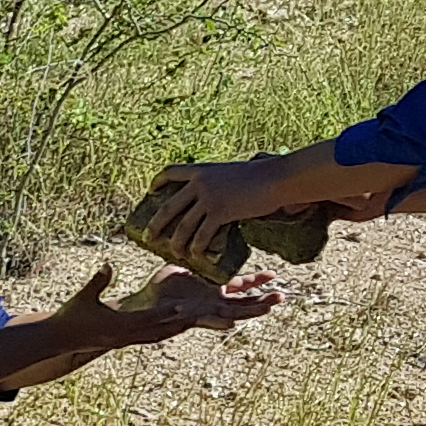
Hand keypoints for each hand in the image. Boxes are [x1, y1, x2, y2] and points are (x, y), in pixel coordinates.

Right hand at [47, 263, 281, 353]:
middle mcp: (170, 323)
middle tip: (271, 306)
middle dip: (244, 312)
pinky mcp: (175, 309)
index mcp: (151, 323)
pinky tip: (253, 285)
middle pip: (215, 318)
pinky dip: (232, 294)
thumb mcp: (84, 301)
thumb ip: (97, 283)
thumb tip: (105, 265)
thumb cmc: (79, 318)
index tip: (230, 320)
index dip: (206, 319)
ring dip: (248, 303)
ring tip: (277, 295)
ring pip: (220, 310)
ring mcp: (175, 316)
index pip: (180, 321)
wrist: (79, 333)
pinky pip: (209, 302)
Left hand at [149, 154, 298, 256]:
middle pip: (168, 207)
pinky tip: (195, 256)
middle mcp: (200, 183)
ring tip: (174, 253)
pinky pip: (202, 235)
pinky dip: (196, 248)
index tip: (151, 191)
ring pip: (183, 226)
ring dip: (176, 243)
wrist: (276, 178)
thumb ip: (218, 182)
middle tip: (148, 237)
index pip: (171, 172)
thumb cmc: (261, 174)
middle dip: (155, 224)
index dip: (158, 181)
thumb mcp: (232, 172)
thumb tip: (215, 194)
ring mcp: (209, 198)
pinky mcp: (220, 213)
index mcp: (201, 170)